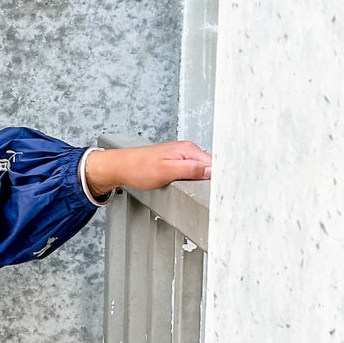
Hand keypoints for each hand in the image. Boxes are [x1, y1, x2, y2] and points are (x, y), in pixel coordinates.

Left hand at [85, 141, 211, 197]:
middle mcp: (186, 150)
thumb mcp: (167, 171)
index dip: (220, 176)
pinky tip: (192, 184)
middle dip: (214, 179)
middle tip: (214, 193)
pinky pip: (192, 170)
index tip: (223, 188)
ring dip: (204, 179)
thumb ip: (191, 169)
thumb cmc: (138, 168)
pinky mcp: (176, 162)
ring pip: (201, 169)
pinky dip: (194, 178)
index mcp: (187, 149)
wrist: (120, 167)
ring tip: (204, 189)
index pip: (214, 162)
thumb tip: (211, 170)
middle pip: (210, 166)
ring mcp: (181, 156)